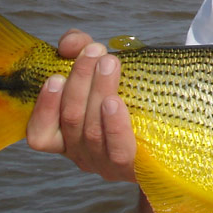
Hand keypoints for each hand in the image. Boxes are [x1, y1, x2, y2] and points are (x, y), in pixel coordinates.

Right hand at [26, 29, 136, 181]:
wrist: (173, 130)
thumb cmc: (127, 94)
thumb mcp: (99, 67)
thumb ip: (79, 48)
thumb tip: (70, 44)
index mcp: (65, 138)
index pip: (40, 134)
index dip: (44, 107)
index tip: (55, 76)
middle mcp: (81, 154)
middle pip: (72, 120)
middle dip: (81, 81)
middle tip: (95, 51)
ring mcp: (105, 164)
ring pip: (93, 130)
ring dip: (99, 92)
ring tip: (110, 64)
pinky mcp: (131, 168)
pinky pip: (117, 149)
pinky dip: (114, 124)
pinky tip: (114, 102)